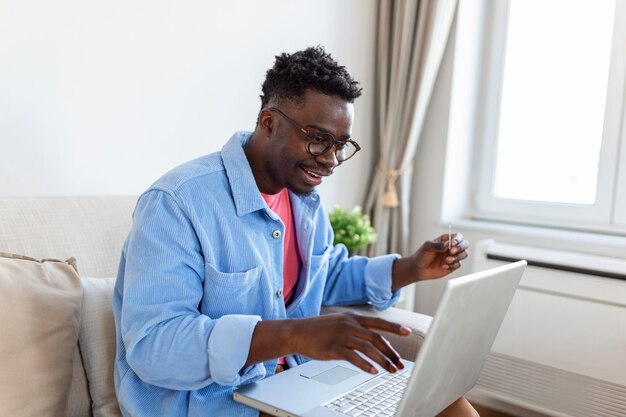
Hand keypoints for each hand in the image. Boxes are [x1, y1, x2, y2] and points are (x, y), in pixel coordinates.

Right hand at [291, 313, 409, 373]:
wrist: (297, 332)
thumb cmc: (318, 330)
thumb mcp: (339, 322)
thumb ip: (356, 329)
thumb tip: (374, 341)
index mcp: (353, 317)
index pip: (379, 322)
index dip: (394, 327)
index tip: (408, 332)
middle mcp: (350, 325)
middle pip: (377, 338)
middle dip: (391, 353)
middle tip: (400, 364)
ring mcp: (342, 335)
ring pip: (369, 349)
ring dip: (382, 361)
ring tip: (391, 371)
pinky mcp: (334, 348)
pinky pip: (354, 357)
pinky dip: (365, 365)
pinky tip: (373, 372)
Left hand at [414, 232, 469, 279]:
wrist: (418, 269)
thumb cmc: (422, 255)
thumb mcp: (427, 247)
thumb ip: (438, 245)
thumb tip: (448, 244)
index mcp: (445, 240)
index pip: (457, 236)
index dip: (457, 239)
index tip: (452, 243)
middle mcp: (451, 247)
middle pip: (464, 244)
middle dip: (461, 247)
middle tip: (451, 252)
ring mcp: (452, 257)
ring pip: (464, 254)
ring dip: (457, 257)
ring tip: (447, 260)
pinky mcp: (452, 266)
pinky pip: (458, 265)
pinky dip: (453, 265)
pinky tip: (444, 266)